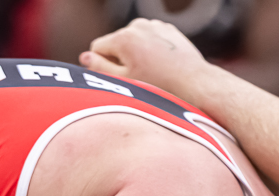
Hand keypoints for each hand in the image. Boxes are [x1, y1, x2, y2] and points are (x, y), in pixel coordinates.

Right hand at [79, 19, 212, 99]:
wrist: (195, 83)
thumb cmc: (159, 86)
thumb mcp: (124, 81)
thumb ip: (99, 67)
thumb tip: (84, 57)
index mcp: (123, 37)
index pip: (97, 48)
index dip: (103, 65)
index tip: (117, 78)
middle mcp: (137, 25)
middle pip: (115, 43)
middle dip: (120, 59)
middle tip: (137, 79)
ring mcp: (154, 25)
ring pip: (133, 40)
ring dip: (136, 54)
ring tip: (151, 72)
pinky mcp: (168, 29)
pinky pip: (150, 39)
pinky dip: (151, 50)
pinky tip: (162, 64)